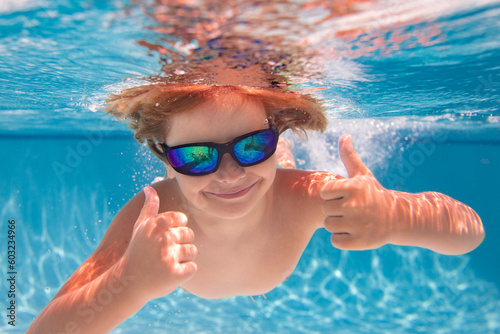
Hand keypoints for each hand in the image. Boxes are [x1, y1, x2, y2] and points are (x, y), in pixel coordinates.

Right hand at [120, 186, 196, 299]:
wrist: (128, 282)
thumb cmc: (137, 251)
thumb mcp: (140, 227)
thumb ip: (149, 207)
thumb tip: (149, 188)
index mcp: (158, 223)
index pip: (183, 219)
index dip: (175, 230)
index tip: (162, 238)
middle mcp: (164, 237)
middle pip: (189, 235)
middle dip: (180, 244)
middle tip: (162, 253)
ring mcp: (170, 256)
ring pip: (193, 251)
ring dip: (183, 258)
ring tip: (166, 263)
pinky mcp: (175, 274)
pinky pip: (193, 268)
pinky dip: (185, 272)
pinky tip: (170, 274)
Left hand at [320, 134, 394, 249]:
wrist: (397, 218)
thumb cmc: (374, 194)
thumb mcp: (362, 174)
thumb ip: (349, 156)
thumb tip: (344, 136)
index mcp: (353, 187)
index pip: (324, 192)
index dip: (332, 195)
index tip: (345, 196)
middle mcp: (355, 205)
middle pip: (325, 209)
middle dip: (335, 210)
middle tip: (351, 210)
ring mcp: (357, 225)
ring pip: (328, 225)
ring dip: (338, 225)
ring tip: (353, 220)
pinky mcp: (359, 242)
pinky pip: (335, 240)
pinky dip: (343, 238)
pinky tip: (355, 232)